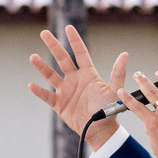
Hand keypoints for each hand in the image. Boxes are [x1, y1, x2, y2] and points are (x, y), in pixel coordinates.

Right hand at [29, 25, 128, 149]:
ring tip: (33, 57)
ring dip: (42, 67)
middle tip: (44, 33)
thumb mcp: (114, 90)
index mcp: (88, 74)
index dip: (75, 41)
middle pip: (62, 59)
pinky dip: (39, 91)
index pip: (80, 53)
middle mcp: (75, 80)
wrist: (100, 130)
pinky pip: (47, 96)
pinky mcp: (59, 104)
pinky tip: (31, 84)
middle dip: (54, 46)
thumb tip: (125, 54)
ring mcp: (66, 91)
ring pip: (51, 75)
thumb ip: (117, 73)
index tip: (68, 27)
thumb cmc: (109, 110)